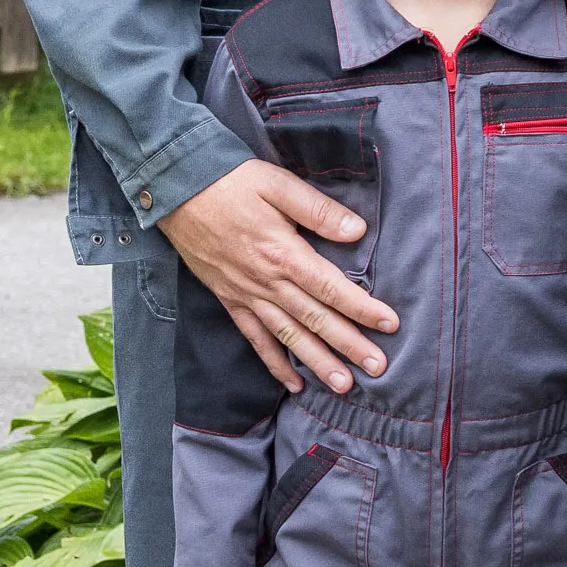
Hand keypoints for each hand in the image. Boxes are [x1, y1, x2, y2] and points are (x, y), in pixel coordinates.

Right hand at [159, 158, 394, 392]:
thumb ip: (317, 209)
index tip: (389, 324)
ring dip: (317, 362)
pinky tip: (293, 384)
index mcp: (282, 252)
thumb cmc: (229, 181)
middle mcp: (266, 281)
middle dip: (349, 344)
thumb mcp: (276, 183)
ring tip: (343, 385)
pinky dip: (274, 363)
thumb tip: (357, 231)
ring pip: (288, 336)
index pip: (330, 287)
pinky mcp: (230, 299)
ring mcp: (246, 294)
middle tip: (378, 367)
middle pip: (315, 319)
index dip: (362, 308)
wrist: (176, 190)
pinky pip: (254, 338)